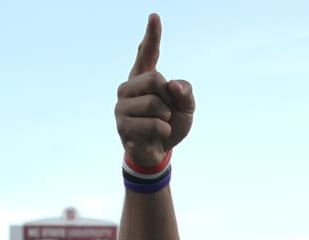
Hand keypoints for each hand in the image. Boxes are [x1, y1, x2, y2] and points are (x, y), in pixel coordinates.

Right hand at [115, 13, 195, 166]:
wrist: (158, 153)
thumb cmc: (170, 125)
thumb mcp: (186, 108)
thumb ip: (186, 92)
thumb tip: (173, 86)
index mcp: (143, 78)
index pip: (147, 53)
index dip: (152, 36)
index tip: (155, 17)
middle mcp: (128, 87)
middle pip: (156, 79)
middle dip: (169, 99)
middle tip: (166, 112)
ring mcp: (122, 106)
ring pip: (154, 103)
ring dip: (166, 118)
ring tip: (160, 125)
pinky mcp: (123, 126)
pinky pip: (152, 124)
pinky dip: (163, 131)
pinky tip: (157, 136)